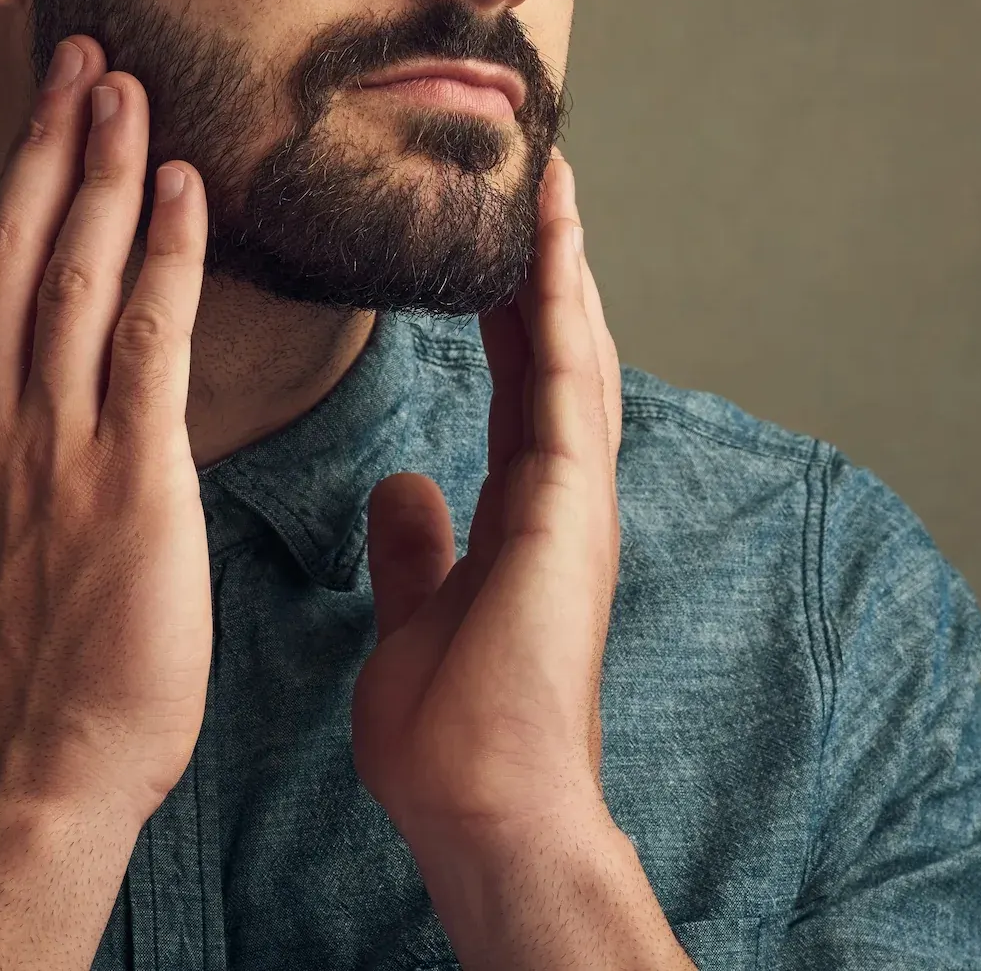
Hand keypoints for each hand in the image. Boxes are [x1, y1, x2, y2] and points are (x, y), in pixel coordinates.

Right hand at [0, 34, 213, 825]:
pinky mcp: (128, 474)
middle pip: (16, 249)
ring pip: (75, 272)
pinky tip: (185, 190)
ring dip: (104, 170)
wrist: (37, 763)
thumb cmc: (26, 671)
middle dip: (51, 144)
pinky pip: (147, 338)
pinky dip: (166, 254)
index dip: (14, 184)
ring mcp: (55, 442)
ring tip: (127, 87)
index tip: (41, 111)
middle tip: (81, 54)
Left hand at [352, 152, 623, 853]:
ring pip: (575, 350)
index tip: (492, 238)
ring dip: (561, 262)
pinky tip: (548, 245)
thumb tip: (405, 485)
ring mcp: (575, 499)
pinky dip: (561, 308)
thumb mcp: (415, 614)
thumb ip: (419, 547)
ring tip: (548, 177)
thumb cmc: (451, 736)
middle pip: (559, 350)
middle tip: (535, 173)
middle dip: (547, 261)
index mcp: (524, 513)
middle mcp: (560, 494)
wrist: (484, 807)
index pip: (520, 383)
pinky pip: (569, 384)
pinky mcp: (570, 507)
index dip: (509, 307)